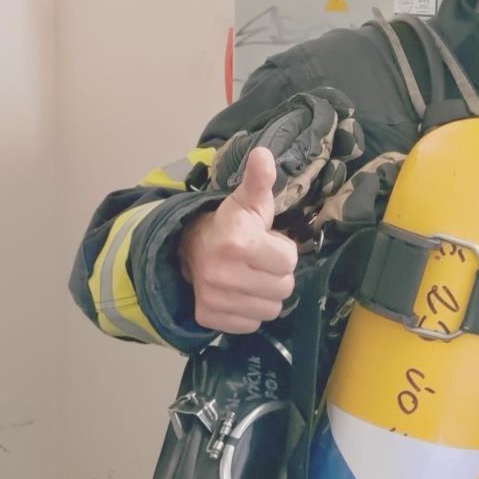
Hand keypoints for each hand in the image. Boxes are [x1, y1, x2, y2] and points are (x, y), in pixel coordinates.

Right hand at [180, 146, 297, 332]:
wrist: (189, 246)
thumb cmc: (231, 223)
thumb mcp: (248, 200)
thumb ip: (260, 179)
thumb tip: (264, 153)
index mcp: (238, 243)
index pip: (289, 262)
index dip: (282, 251)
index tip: (267, 243)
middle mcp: (224, 274)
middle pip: (283, 288)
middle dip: (277, 274)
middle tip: (260, 261)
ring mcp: (215, 299)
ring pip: (270, 309)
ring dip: (266, 294)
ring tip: (251, 276)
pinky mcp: (209, 317)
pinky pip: (251, 324)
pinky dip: (249, 312)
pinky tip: (239, 293)